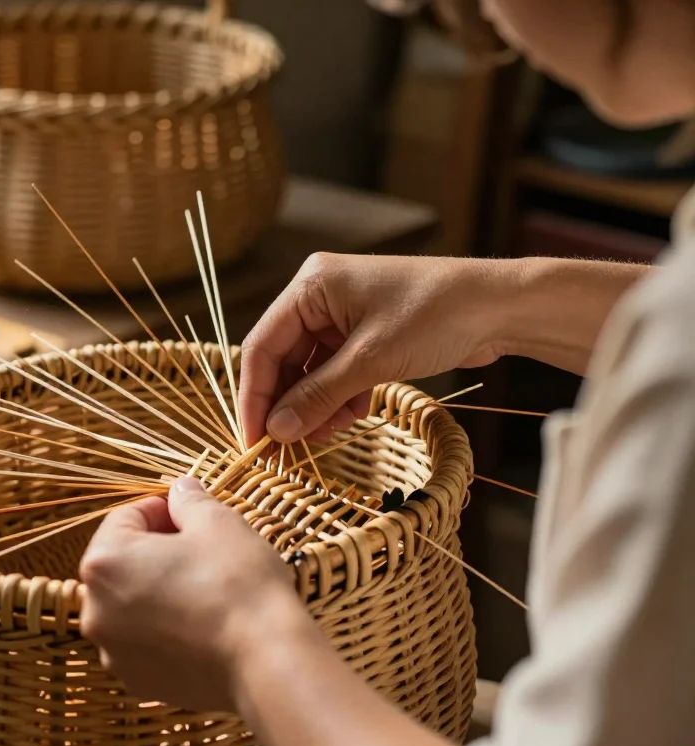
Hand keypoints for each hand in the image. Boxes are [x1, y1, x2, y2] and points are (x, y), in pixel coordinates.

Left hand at [78, 477, 310, 712]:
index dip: (161, 510)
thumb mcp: (218, 523)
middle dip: (156, 550)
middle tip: (199, 548)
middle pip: (122, 562)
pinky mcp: (136, 680)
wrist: (265, 661)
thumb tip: (181, 489)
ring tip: (202, 588)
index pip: (125, 518)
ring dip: (158, 589)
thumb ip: (189, 501)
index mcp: (105, 562)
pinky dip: (164, 628)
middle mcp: (96, 609)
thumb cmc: (238, 584)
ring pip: (131, 604)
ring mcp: (113, 651)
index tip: (190, 514)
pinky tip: (200, 624)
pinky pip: (143, 642)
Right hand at [240, 253, 509, 444]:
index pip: (262, 345)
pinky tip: (353, 416)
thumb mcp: (371, 360)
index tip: (254, 440)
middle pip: (284, 360)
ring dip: (317, 406)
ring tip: (330, 431)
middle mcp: (320, 297)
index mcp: (311, 286)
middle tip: (288, 448)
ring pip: (311, 372)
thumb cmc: (436, 315)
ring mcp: (343, 316)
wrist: (501, 306)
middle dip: (289, 405)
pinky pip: (336, 373)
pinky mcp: (365, 335)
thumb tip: (276, 431)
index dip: (254, 396)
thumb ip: (319, 396)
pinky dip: (340, 398)